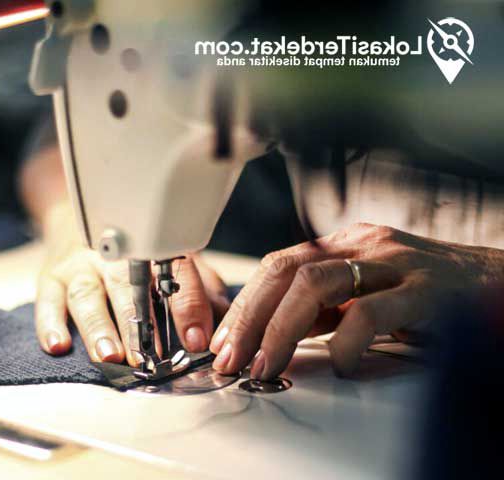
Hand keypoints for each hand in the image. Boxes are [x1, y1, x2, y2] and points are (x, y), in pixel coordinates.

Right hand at [35, 203, 230, 365]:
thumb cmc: (130, 250)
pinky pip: (47, 300)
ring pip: (87, 295)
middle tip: (148, 356)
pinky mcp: (51, 276)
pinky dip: (50, 324)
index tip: (196, 338)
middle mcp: (112, 256)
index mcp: (149, 250)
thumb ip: (199, 288)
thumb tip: (226, 318)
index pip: (172, 274)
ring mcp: (78, 265)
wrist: (77, 216)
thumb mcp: (171, 259)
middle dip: (137, 324)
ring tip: (109, 355)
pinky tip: (57, 345)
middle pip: (125, 287)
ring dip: (98, 327)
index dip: (186, 306)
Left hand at [209, 223, 503, 377]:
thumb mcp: (370, 295)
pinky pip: (373, 312)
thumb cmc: (435, 296)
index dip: (244, 306)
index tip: (223, 342)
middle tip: (232, 358)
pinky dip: (346, 343)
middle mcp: (365, 246)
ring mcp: (395, 263)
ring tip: (266, 365)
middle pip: (286, 269)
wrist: (501, 288)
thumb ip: (327, 309)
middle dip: (250, 318)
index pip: (278, 266)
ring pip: (316, 283)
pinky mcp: (428, 290)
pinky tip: (340, 366)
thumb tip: (272, 335)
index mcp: (347, 246)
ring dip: (280, 329)